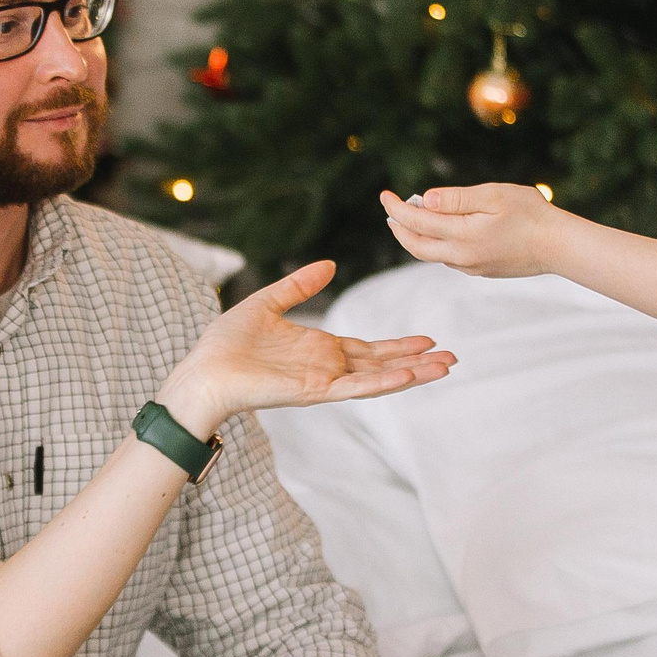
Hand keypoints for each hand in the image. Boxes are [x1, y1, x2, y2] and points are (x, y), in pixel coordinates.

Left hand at [157, 260, 455, 437]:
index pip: (369, 348)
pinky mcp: (312, 393)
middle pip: (382, 365)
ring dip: (411, 373)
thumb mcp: (267, 302)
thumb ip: (299, 285)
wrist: (203, 371)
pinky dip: (382, 383)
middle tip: (453, 358)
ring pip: (376, 378)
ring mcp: (322, 382)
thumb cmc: (225, 343)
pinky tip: (408, 376)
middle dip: (417, 361)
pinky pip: (354, 388)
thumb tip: (330, 264)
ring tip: (444, 368)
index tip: (429, 339)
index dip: (399, 345)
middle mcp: (326, 368)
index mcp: (318, 349)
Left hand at [380, 183, 564, 278]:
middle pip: (415, 245)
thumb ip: (456, 199)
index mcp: (462, 235)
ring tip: (409, 218)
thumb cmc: (530, 213)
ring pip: (430, 254)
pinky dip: (435, 245)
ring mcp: (470, 266)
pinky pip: (448, 259)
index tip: (384, 195)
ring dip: (415, 237)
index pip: (416, 222)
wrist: (558, 245)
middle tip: (390, 210)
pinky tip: (439, 232)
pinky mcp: (480, 271)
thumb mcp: (493, 195)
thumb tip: (425, 200)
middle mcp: (461, 256)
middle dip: (398, 227)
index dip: (396, 208)